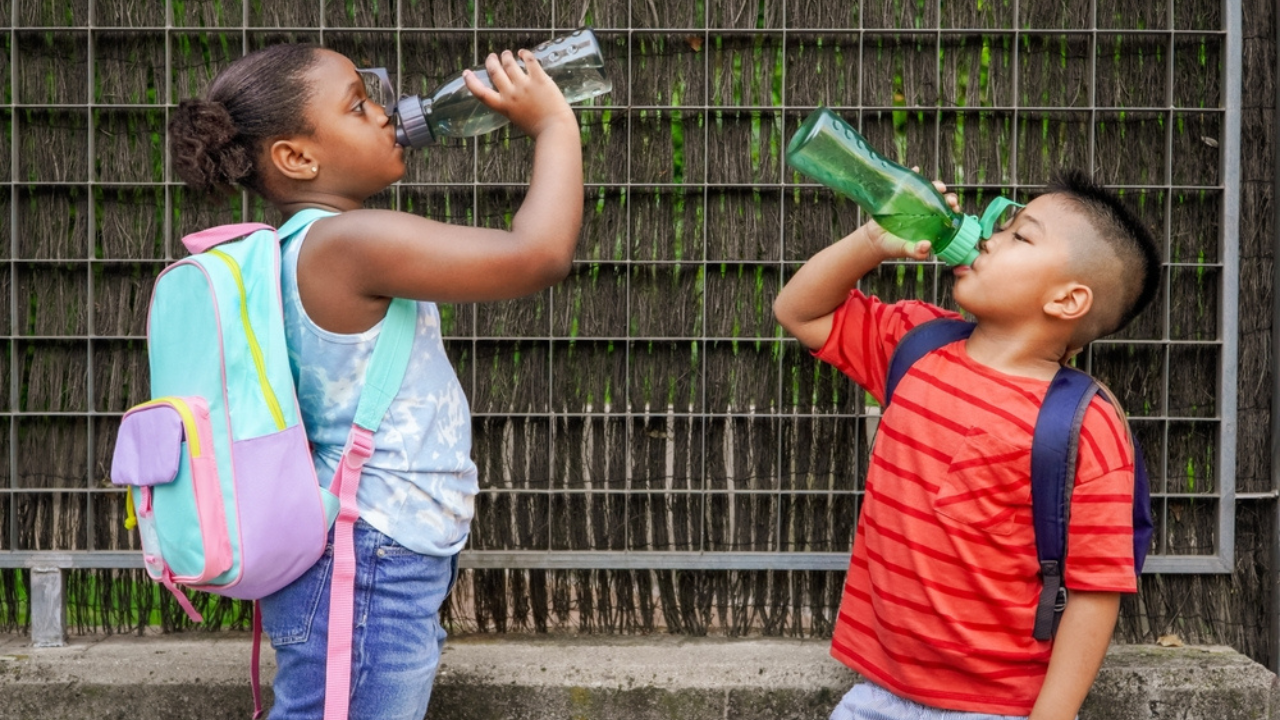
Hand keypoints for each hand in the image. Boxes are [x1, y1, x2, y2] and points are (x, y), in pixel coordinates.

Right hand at [462, 49, 577, 138]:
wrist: (555, 129)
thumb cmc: (539, 129)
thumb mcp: (517, 119)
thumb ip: (512, 106)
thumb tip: (511, 94)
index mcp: (503, 106)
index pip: (481, 92)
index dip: (471, 82)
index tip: (466, 73)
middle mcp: (511, 94)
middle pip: (494, 71)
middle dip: (491, 61)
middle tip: (492, 57)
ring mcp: (524, 85)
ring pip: (509, 63)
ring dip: (506, 56)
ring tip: (507, 54)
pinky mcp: (539, 79)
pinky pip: (529, 60)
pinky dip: (524, 54)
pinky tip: (523, 53)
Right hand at [864, 168, 960, 260]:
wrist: (875, 240)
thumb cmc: (893, 246)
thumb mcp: (905, 250)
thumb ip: (916, 251)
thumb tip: (926, 247)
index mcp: (931, 224)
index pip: (947, 215)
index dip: (953, 210)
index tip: (955, 208)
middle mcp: (925, 211)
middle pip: (941, 201)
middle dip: (948, 197)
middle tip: (949, 198)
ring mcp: (914, 202)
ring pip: (928, 190)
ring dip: (935, 186)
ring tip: (938, 186)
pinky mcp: (901, 196)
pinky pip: (908, 183)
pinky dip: (912, 175)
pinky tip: (915, 170)